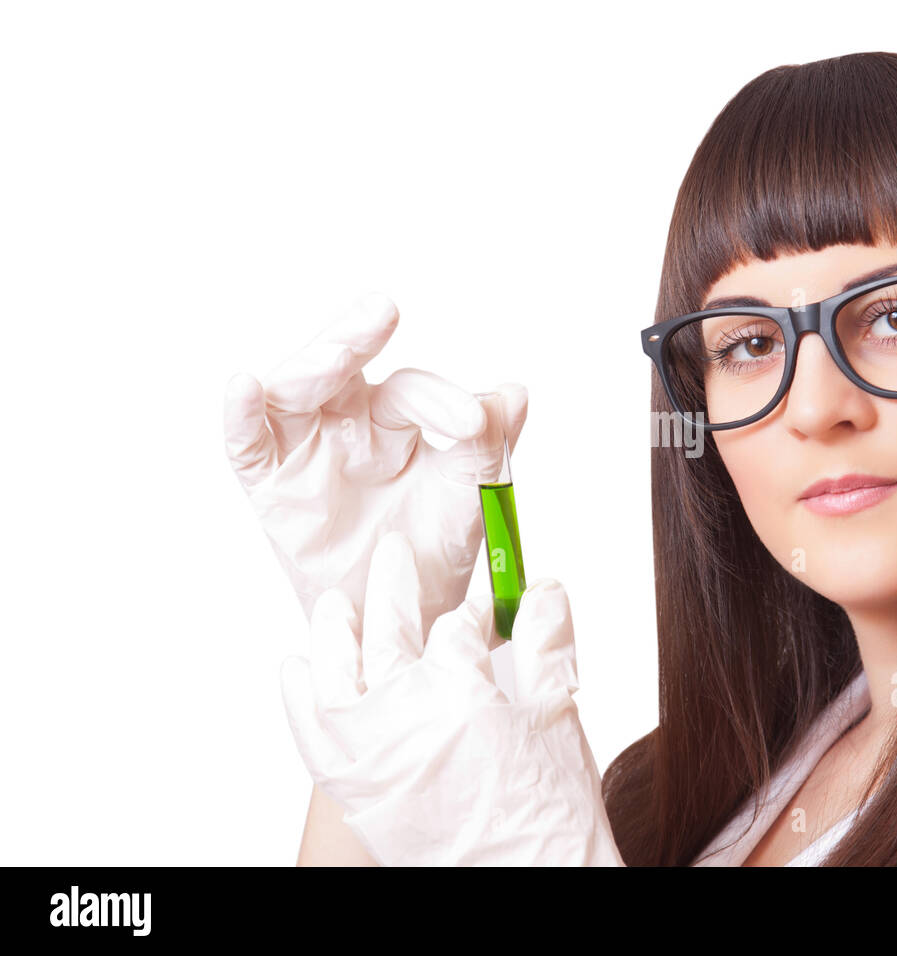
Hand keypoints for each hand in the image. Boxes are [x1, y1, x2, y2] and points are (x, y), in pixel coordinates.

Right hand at [223, 292, 526, 639]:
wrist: (393, 617)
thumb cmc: (428, 554)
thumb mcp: (470, 500)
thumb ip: (488, 448)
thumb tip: (513, 393)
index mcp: (396, 419)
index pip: (410, 391)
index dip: (440, 401)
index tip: (473, 423)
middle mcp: (345, 422)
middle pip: (340, 365)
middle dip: (357, 335)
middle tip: (384, 311)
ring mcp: (303, 449)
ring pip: (293, 391)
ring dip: (312, 366)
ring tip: (338, 355)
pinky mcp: (269, 484)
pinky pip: (247, 444)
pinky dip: (241, 416)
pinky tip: (245, 388)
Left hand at [279, 531, 623, 865]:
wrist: (528, 886)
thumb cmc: (548, 814)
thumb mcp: (556, 715)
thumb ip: (546, 644)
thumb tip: (546, 588)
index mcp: (459, 691)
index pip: (458, 626)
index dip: (475, 609)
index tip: (488, 604)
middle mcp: (402, 716)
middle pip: (387, 631)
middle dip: (396, 587)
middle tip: (397, 554)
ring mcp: (368, 755)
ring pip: (334, 674)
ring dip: (332, 632)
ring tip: (335, 603)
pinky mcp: (351, 791)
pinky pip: (308, 733)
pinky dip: (298, 698)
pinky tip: (298, 670)